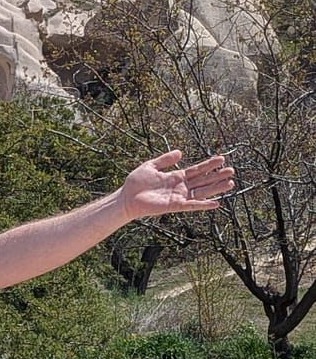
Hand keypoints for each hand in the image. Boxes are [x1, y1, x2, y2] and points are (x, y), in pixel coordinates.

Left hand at [120, 150, 234, 220]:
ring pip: (202, 192)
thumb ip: (165, 160)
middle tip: (231, 170)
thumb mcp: (151, 166)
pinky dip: (203, 205)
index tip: (221, 159)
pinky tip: (216, 203)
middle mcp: (180, 187)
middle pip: (203, 180)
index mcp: (176, 177)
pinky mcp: (174, 206)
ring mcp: (179, 197)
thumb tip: (180, 152)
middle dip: (217, 175)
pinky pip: (192, 205)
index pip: (197, 170)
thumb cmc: (136, 183)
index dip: (209, 165)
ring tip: (230, 183)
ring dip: (216, 188)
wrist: (126, 198)